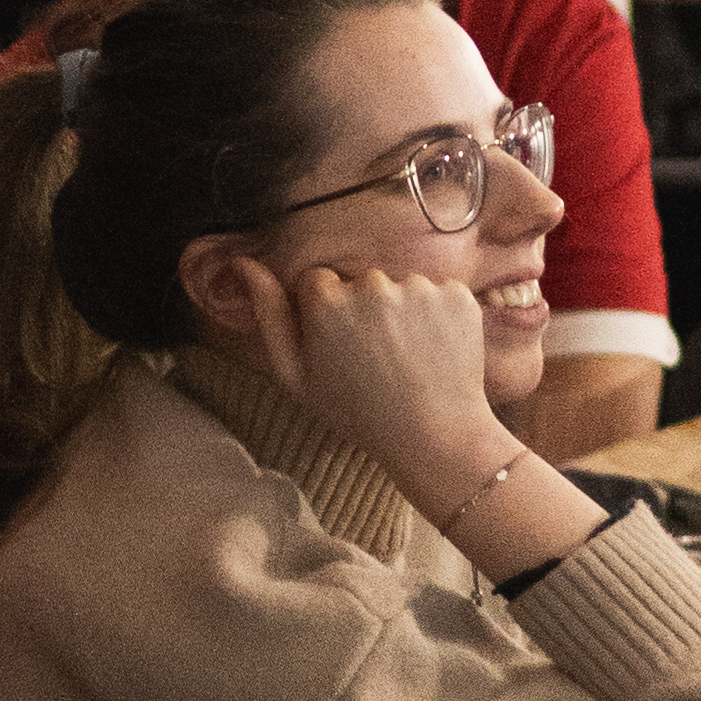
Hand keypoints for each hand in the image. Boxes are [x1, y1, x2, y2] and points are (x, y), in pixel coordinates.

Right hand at [209, 257, 507, 514]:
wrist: (434, 436)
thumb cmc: (357, 411)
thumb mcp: (296, 374)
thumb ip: (268, 314)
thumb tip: (243, 263)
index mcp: (326, 300)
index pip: (317, 281)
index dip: (326, 314)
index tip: (339, 345)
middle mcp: (372, 284)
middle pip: (361, 280)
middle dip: (365, 309)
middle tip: (377, 356)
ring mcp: (419, 287)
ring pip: (401, 286)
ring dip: (403, 311)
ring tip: (407, 356)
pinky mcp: (458, 294)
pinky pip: (438, 292)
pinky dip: (438, 315)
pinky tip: (434, 350)